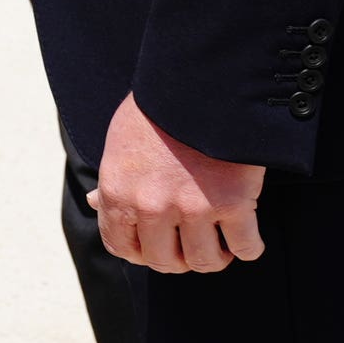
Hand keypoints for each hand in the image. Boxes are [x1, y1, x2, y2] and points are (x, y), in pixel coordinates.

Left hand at [90, 93, 266, 273]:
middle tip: (191, 243)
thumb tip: (94, 203)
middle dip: (178, 257)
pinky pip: (245, 248)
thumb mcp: (119, 141)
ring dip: (214, 257)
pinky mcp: (232, 203)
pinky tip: (245, 233)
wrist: (198, 81)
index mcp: (118, 192)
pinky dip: (249, 246)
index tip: (157, 245)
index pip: (122, 247)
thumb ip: (113, 180)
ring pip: (204, 262)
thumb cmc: (156, 108)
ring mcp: (192, 207)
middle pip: (165, 261)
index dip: (140, 252)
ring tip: (218, 242)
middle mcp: (151, 206)